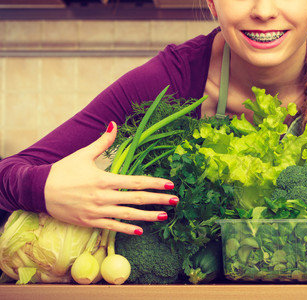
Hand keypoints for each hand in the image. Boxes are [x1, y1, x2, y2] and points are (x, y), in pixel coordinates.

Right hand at [44, 121, 178, 234]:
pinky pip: (112, 227)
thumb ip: (102, 142)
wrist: (38, 191)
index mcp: (103, 179)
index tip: (170, 184)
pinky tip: (141, 230)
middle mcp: (103, 197)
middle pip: (136, 199)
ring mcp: (97, 211)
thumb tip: (114, 123)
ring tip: (165, 216)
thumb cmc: (62, 171)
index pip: (135, 182)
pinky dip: (127, 229)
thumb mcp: (83, 154)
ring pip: (128, 215)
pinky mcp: (90, 222)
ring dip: (148, 216)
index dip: (154, 183)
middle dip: (158, 200)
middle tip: (175, 201)